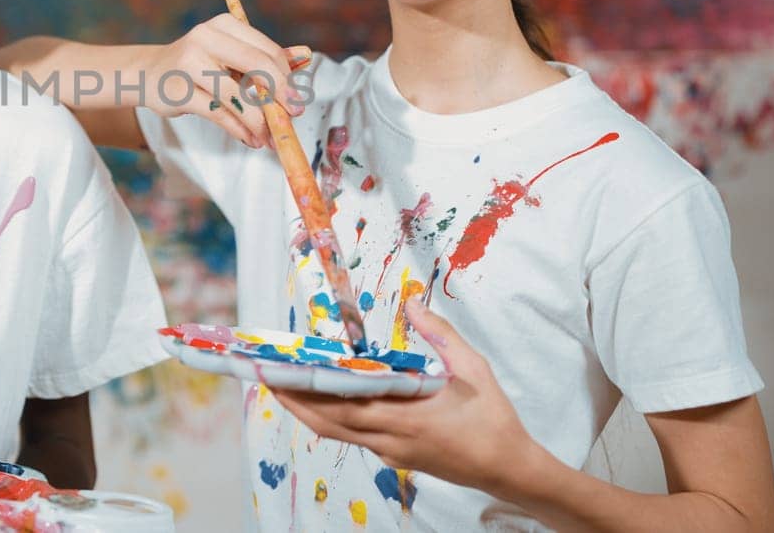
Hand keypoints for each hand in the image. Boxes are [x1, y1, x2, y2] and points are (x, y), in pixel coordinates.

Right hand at [141, 13, 311, 147]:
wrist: (150, 74)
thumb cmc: (198, 65)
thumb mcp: (230, 55)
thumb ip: (266, 56)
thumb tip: (306, 55)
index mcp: (224, 25)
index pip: (266, 51)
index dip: (287, 78)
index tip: (297, 102)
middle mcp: (206, 38)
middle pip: (256, 65)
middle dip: (279, 95)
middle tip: (291, 118)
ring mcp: (189, 63)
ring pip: (237, 94)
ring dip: (258, 121)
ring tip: (269, 138)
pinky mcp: (178, 91)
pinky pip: (218, 113)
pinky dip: (238, 129)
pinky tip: (249, 138)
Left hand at [271, 300, 539, 494]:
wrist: (509, 469)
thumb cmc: (493, 420)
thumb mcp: (474, 370)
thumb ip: (441, 336)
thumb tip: (413, 304)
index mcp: (406, 419)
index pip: (344, 406)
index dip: (308, 392)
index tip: (282, 373)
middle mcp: (390, 440)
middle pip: (328, 423)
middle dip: (293, 400)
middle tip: (265, 375)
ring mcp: (390, 451)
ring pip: (336, 432)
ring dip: (307, 410)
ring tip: (284, 384)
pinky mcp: (393, 456)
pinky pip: (352, 435)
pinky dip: (331, 417)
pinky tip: (323, 399)